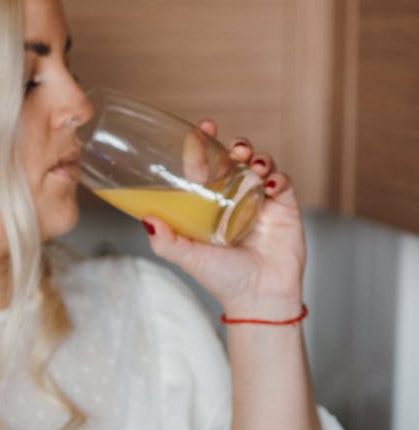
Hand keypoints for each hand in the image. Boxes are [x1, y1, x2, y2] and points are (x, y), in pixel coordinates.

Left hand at [145, 121, 305, 317]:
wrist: (260, 299)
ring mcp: (260, 202)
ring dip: (257, 156)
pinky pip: (283, 182)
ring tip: (251, 162)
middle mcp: (234, 199)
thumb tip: (145, 219)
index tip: (200, 130)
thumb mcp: (189, 258)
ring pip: (260, 165)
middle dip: (234, 145)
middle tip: (231, 146)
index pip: (206, 167)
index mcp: (209, 205)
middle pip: (235, 159)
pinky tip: (269, 186)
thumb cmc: (224, 280)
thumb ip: (166, 240)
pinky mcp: (284, 208)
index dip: (203, 145)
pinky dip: (278, 177)